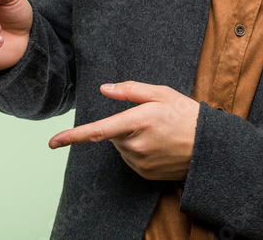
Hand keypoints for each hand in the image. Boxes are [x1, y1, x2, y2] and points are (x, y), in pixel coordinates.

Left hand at [48, 81, 199, 180]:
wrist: (210, 147)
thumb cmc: (186, 115)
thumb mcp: (161, 94)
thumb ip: (130, 90)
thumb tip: (104, 88)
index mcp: (138, 121)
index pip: (98, 131)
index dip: (73, 136)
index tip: (53, 142)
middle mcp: (136, 145)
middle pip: (112, 134)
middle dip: (122, 125)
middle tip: (148, 119)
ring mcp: (140, 162)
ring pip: (121, 147)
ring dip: (130, 138)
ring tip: (157, 132)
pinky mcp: (145, 174)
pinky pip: (131, 159)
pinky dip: (138, 151)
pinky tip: (158, 145)